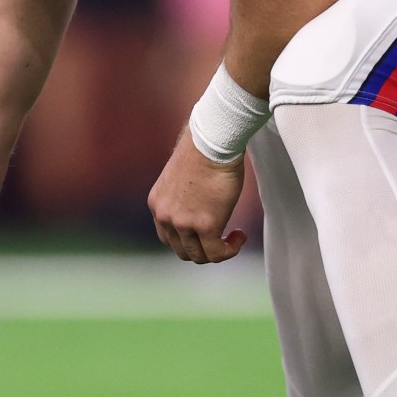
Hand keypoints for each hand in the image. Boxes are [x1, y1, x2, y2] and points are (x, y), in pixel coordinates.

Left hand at [148, 132, 248, 263]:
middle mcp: (164, 216)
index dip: (188, 239)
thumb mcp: (182, 179)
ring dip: (217, 251)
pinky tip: (239, 236)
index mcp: (156, 204)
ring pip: (199, 256)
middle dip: (202, 249)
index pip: (167, 236)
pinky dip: (229, 250)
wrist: (212, 140)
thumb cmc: (203, 151)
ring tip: (233, 238)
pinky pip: (217, 253)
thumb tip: (199, 207)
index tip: (205, 232)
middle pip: (181, 250)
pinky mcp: (205, 225)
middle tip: (221, 238)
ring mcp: (183, 223)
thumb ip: (183, 198)